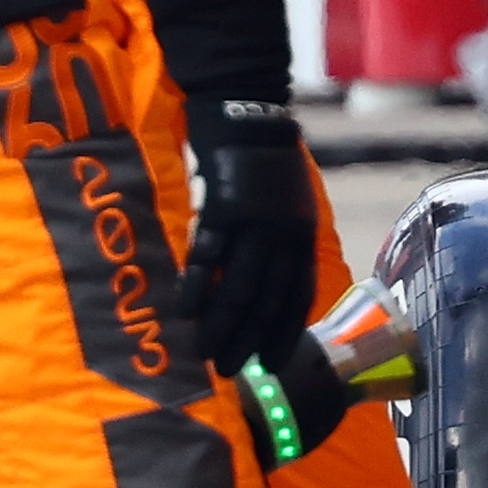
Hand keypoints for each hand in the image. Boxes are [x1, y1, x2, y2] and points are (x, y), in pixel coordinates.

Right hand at [176, 101, 334, 457]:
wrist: (245, 116)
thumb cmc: (264, 165)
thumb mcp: (290, 205)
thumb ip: (281, 244)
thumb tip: (264, 288)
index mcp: (302, 236)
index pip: (297, 296)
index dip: (284, 333)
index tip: (270, 364)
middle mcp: (283, 235)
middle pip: (267, 300)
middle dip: (248, 340)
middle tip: (228, 371)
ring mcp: (254, 223)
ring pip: (239, 286)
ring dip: (222, 325)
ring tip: (205, 354)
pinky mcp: (223, 209)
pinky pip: (208, 257)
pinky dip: (197, 287)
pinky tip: (185, 312)